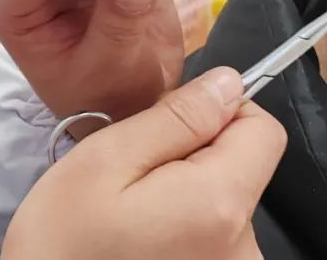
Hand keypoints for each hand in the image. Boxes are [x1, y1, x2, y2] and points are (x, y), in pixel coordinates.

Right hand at [1, 68, 285, 259]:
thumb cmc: (62, 244)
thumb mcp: (105, 161)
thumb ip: (175, 118)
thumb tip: (228, 84)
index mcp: (220, 203)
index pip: (264, 130)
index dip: (220, 111)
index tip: (167, 124)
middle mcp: (243, 247)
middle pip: (241, 166)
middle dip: (192, 155)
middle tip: (130, 175)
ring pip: (222, 200)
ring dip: (182, 193)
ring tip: (129, 214)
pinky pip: (210, 236)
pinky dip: (179, 227)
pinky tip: (138, 241)